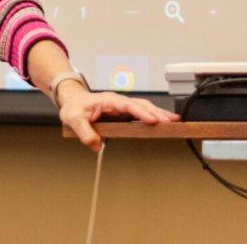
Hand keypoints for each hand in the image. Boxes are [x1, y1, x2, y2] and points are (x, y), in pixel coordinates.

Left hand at [59, 86, 179, 152]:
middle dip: (156, 112)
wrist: (72, 101)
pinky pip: (140, 113)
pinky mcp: (123, 113)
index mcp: (108, 100)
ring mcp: (122, 106)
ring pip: (144, 107)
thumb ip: (84, 132)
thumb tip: (97, 145)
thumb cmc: (74, 107)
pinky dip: (152, 116)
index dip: (140, 112)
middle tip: (171, 122)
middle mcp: (118, 101)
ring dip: (158, 113)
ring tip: (174, 121)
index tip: (152, 120)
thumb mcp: (73, 119)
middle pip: (141, 105)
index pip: (128, 105)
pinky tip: (162, 122)